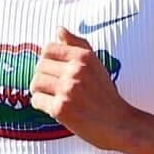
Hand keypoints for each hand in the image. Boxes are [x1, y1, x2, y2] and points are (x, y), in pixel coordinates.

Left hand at [30, 27, 133, 150]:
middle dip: (43, 76)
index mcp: (84, 57)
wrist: (118, 123)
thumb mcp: (96, 64)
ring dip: (40, 90)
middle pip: (39, 66)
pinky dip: (41, 104)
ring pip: (35, 82)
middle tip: (54, 85)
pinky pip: (36, 100)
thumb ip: (77, 44)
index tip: (54, 69)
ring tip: (52, 95)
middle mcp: (75, 71)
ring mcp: (67, 90)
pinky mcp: (61, 108)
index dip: (48, 59)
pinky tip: (54, 106)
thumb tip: (59, 29)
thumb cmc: (106, 94)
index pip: (48, 48)